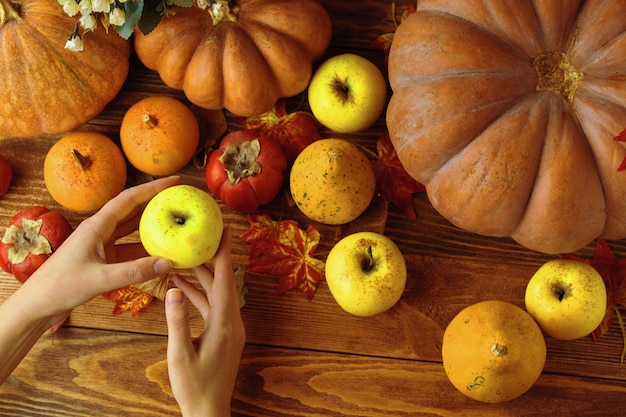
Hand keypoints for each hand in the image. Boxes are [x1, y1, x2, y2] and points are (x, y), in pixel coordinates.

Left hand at [21, 176, 179, 326]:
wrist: (37, 304)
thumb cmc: (60, 287)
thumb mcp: (100, 279)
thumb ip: (134, 271)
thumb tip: (166, 263)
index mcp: (96, 226)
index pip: (129, 199)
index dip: (153, 188)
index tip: (174, 182)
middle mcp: (99, 231)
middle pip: (133, 210)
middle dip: (156, 202)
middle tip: (180, 198)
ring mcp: (101, 245)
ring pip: (132, 229)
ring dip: (152, 225)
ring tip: (175, 221)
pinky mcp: (102, 259)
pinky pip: (129, 248)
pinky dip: (145, 249)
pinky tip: (160, 253)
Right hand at [165, 228, 245, 416]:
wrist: (208, 412)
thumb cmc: (195, 387)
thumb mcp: (180, 355)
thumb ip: (176, 322)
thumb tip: (173, 290)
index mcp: (225, 324)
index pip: (226, 281)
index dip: (224, 254)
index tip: (225, 231)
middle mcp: (231, 322)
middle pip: (223, 282)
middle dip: (213, 257)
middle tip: (203, 234)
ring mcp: (228, 328)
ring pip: (215, 294)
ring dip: (201, 276)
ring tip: (185, 255)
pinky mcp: (222, 334)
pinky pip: (210, 307)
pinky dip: (197, 295)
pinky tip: (181, 285)